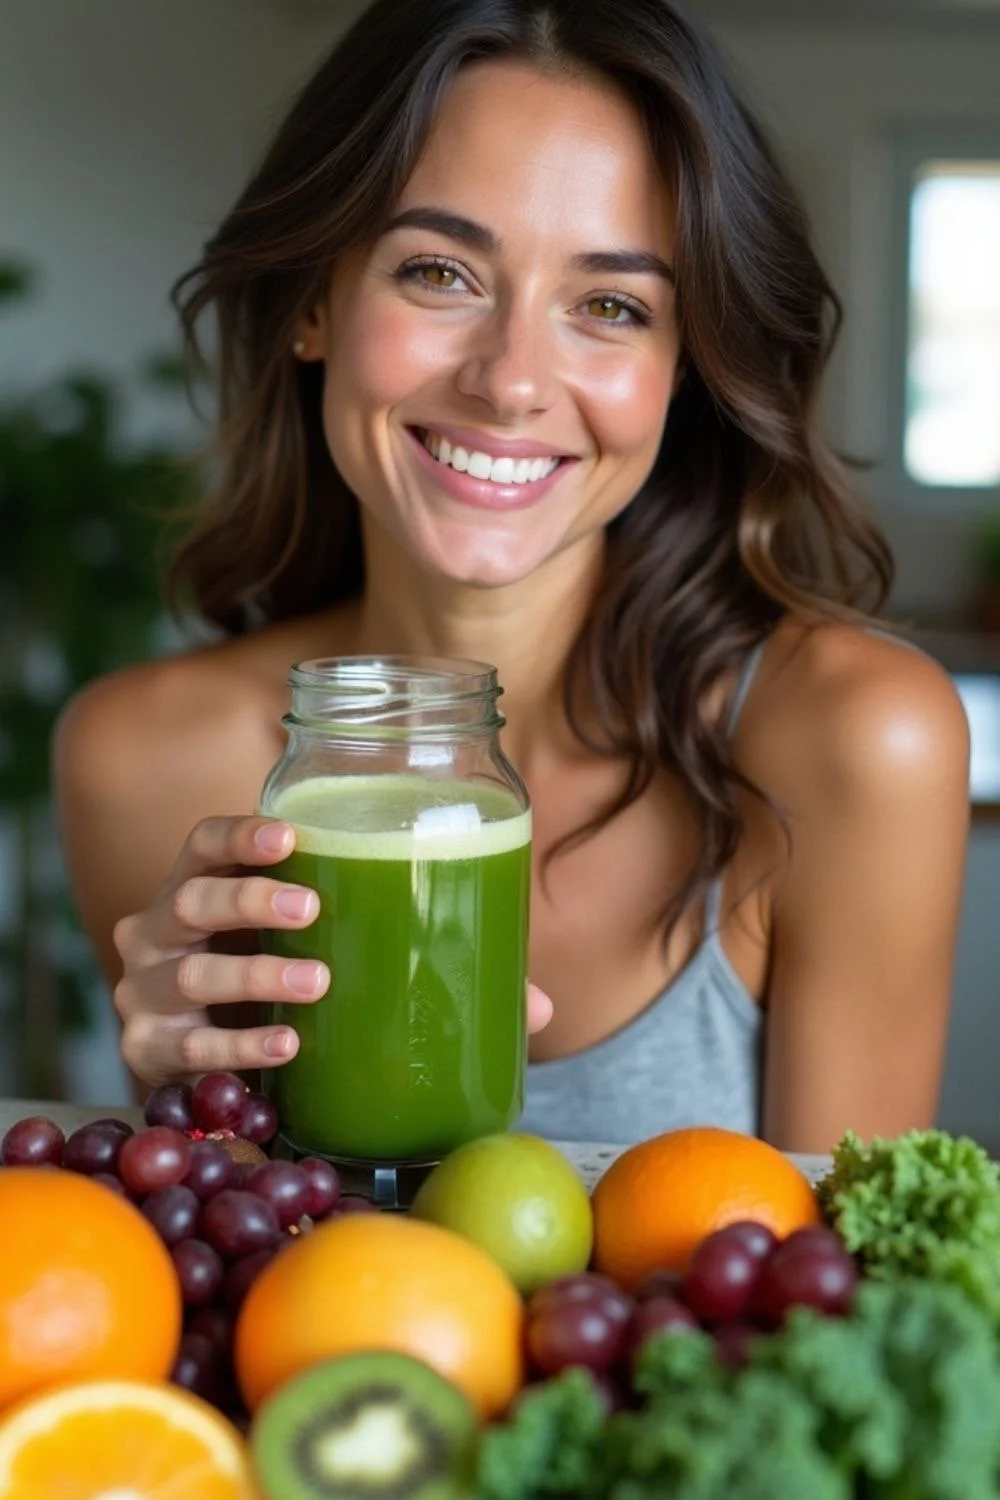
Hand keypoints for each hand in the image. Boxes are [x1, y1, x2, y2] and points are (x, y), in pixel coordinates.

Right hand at [113, 814, 552, 1085]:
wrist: (197, 1063)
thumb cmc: (274, 983)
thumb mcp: (325, 955)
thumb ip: (415, 962)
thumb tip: (536, 1008)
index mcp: (204, 887)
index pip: (204, 842)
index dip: (240, 833)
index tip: (291, 833)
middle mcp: (161, 931)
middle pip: (192, 898)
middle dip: (252, 898)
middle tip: (311, 906)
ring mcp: (148, 993)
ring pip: (193, 973)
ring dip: (257, 974)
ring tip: (318, 985)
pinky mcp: (150, 1053)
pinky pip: (192, 1049)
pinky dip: (241, 1046)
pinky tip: (287, 1047)